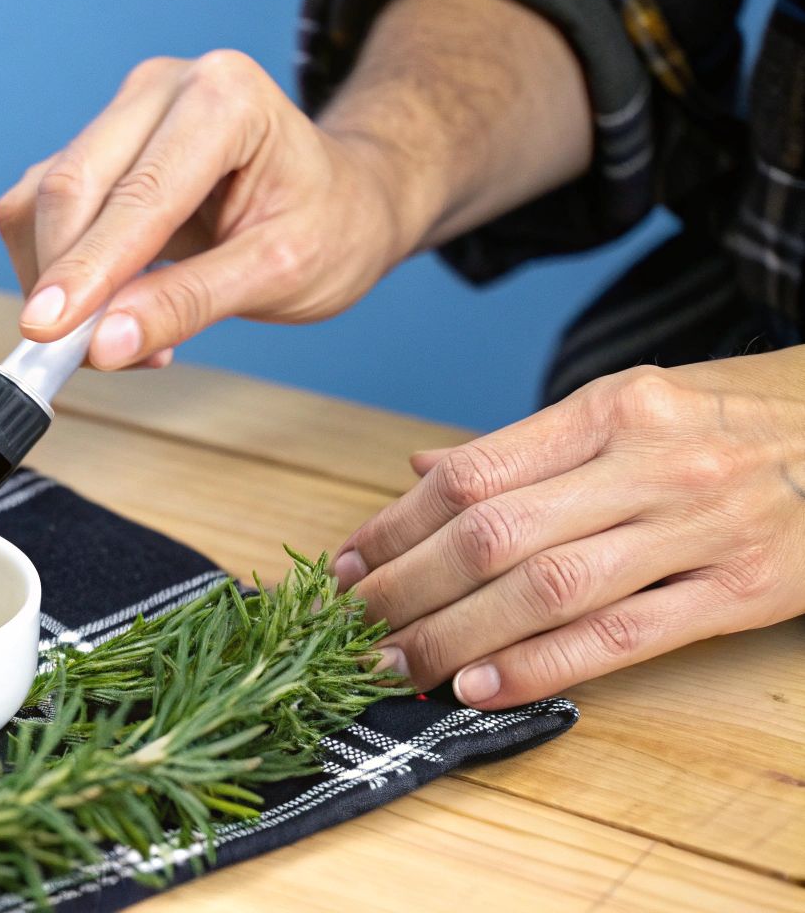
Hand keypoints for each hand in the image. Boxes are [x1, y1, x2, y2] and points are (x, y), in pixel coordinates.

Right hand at [0, 49, 423, 369]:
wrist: (344, 200)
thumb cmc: (331, 225)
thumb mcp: (281, 272)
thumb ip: (189, 304)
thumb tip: (102, 345)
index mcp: (224, 97)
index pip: (137, 193)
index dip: (87, 268)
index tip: (49, 332)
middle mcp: (161, 89)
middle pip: (71, 186)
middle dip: (62, 280)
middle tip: (77, 357)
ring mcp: (123, 114)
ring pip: (41, 199)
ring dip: (57, 279)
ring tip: (118, 335)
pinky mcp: (96, 148)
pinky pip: (41, 210)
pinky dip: (59, 270)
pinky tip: (112, 306)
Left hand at [337, 351, 804, 708]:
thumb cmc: (737, 418)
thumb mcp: (631, 403)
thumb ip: (526, 447)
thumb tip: (422, 473)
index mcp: (610, 408)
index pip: (472, 474)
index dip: (394, 527)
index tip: (346, 564)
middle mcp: (650, 463)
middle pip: (493, 536)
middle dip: (406, 590)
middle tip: (351, 627)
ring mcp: (700, 529)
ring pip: (546, 591)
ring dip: (455, 638)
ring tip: (396, 667)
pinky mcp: (742, 591)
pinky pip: (622, 638)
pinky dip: (542, 667)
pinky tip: (481, 687)